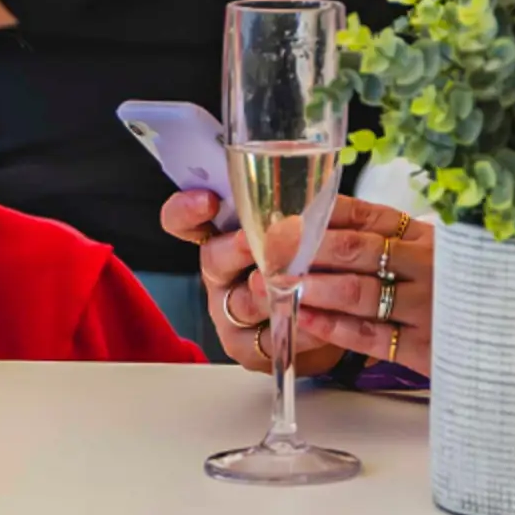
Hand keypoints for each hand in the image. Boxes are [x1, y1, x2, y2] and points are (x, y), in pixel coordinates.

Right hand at [169, 191, 427, 372]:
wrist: (331, 315)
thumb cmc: (311, 259)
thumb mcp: (304, 221)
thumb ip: (293, 200)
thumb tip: (305, 167)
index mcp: (223, 235)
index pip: (183, 220)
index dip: (186, 210)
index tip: (207, 200)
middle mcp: (220, 273)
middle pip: (212, 260)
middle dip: (235, 249)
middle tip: (255, 242)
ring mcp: (229, 312)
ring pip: (241, 301)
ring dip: (266, 291)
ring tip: (289, 283)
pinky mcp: (246, 348)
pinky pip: (265, 337)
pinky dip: (293, 325)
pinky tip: (313, 317)